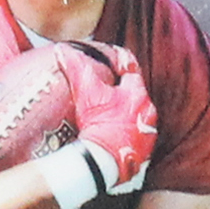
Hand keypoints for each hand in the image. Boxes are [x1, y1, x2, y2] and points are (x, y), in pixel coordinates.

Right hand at [56, 43, 157, 190]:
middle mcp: (147, 113)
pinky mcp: (143, 153)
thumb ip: (75, 66)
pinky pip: (136, 140)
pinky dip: (126, 138)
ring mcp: (147, 134)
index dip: (120, 68)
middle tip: (106, 98)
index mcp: (137, 94)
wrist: (103, 159)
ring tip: (109, 120)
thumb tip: (62, 49)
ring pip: (138, 119)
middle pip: (136, 97)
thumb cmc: (97, 122)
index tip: (111, 68)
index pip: (132, 72)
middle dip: (123, 96)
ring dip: (126, 118)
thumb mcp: (84, 90)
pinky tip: (113, 140)